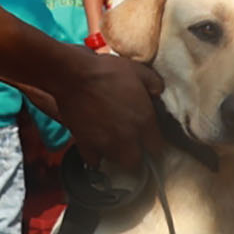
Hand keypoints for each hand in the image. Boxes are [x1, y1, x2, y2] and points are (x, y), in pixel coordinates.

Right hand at [53, 48, 163, 170]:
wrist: (75, 76)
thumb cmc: (107, 71)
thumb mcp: (138, 70)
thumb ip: (154, 83)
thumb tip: (158, 92)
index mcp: (144, 120)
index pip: (157, 147)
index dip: (155, 146)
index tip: (151, 143)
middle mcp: (128, 137)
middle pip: (137, 162)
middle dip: (137, 157)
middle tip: (133, 148)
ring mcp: (106, 143)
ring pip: (117, 163)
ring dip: (118, 157)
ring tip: (115, 147)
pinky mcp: (86, 145)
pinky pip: (94, 161)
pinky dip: (96, 157)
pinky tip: (96, 148)